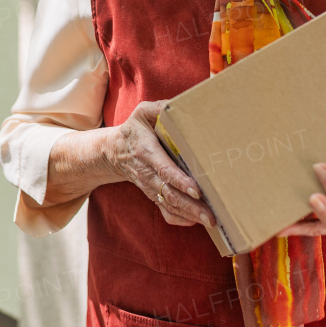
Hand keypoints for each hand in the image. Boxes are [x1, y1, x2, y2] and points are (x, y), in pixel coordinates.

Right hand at [107, 101, 215, 228]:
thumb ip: (160, 108)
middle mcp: (147, 173)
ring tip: (211, 221)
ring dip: (190, 214)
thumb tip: (180, 105)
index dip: (179, 181)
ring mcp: (150, 187)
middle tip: (211, 215)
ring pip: (169, 204)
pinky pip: (165, 211)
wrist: (114, 152)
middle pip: (170, 193)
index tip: (196, 190)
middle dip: (191, 205)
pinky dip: (179, 219)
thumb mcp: (143, 113)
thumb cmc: (134, 130)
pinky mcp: (153, 194)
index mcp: (146, 152)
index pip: (164, 169)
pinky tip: (195, 221)